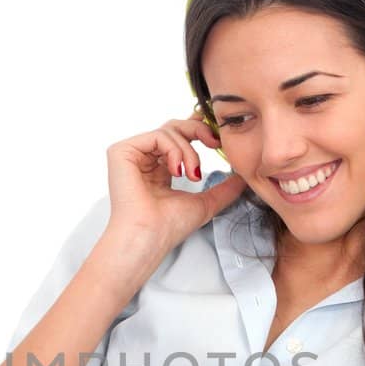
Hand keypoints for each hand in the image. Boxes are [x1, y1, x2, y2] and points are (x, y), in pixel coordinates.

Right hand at [103, 114, 246, 254]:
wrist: (149, 238)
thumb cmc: (169, 226)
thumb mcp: (206, 203)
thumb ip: (224, 188)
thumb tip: (243, 176)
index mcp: (160, 168)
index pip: (181, 138)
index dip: (200, 132)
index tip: (218, 142)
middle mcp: (145, 159)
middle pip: (175, 127)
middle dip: (199, 131)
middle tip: (214, 143)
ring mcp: (133, 155)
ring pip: (169, 130)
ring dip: (188, 150)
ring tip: (192, 174)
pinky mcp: (121, 152)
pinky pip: (156, 135)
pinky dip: (173, 149)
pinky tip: (177, 171)